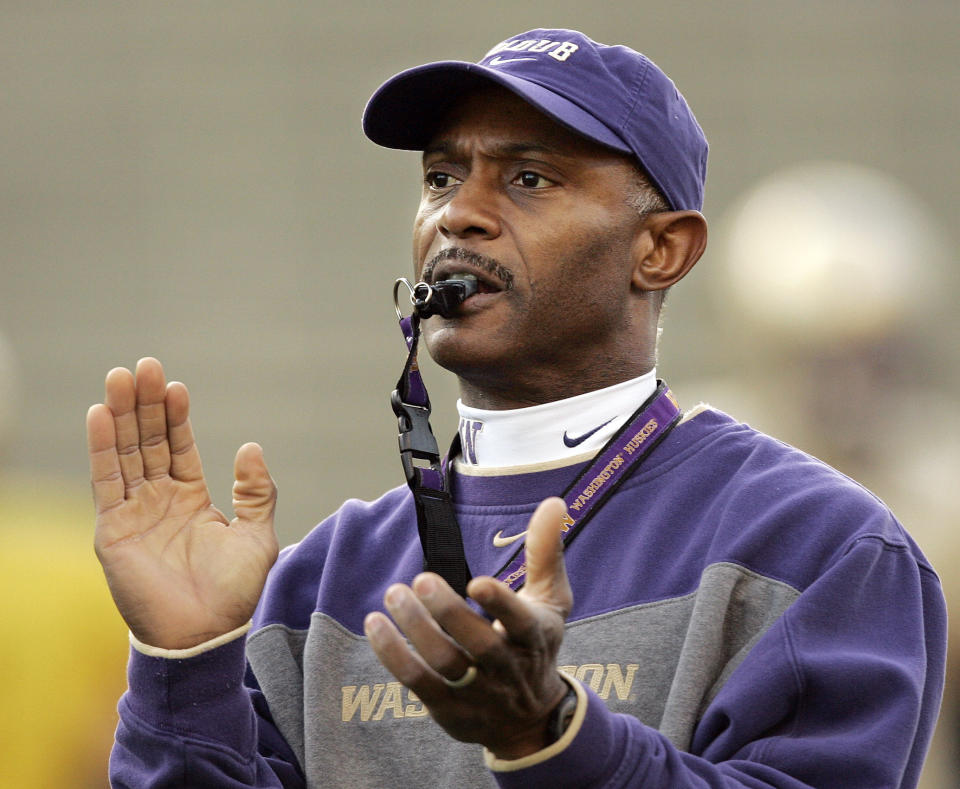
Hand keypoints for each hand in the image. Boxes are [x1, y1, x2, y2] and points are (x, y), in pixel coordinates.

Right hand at [87, 357, 278, 649]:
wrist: (205, 636)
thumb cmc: (234, 593)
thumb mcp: (257, 535)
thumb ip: (255, 492)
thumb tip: (251, 445)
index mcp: (191, 498)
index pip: (179, 446)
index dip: (175, 416)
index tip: (174, 385)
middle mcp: (159, 500)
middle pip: (148, 441)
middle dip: (144, 404)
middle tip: (143, 366)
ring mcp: (134, 513)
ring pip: (125, 454)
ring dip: (121, 415)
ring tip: (120, 377)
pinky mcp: (112, 530)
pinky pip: (106, 482)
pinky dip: (102, 448)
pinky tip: (100, 415)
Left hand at [365, 497, 572, 759]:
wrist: (529, 720)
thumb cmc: (535, 644)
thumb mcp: (552, 600)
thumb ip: (546, 552)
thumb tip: (554, 501)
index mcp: (534, 637)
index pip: (520, 623)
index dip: (500, 604)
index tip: (476, 582)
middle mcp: (507, 668)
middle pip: (478, 646)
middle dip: (447, 613)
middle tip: (420, 580)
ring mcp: (477, 692)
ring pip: (443, 663)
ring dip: (415, 628)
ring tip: (394, 593)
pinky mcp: (447, 708)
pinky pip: (416, 681)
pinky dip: (392, 653)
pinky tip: (375, 623)